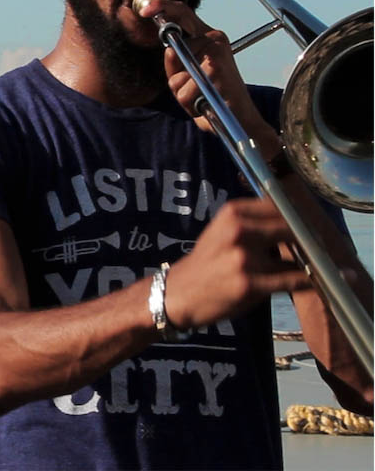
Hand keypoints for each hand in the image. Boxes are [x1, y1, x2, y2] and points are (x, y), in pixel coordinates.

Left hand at [136, 0, 269, 137]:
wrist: (241, 118)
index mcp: (206, 36)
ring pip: (176, 76)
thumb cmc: (211, 96)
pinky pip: (185, 90)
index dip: (163, 7)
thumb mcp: (186, 76)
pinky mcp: (217, 67)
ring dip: (183, 92)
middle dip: (175, 74)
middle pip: (173, 48)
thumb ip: (174, 62)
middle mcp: (213, 38)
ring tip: (202, 96)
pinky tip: (206, 102)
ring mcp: (216, 50)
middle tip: (195, 86)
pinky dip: (191, 102)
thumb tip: (170, 50)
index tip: (145, 11)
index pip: (183, 14)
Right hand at [163, 197, 309, 329]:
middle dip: (311, 238)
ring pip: (295, 254)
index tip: (311, 226)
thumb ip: (255, 225)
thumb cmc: (206, 264)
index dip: (300, 216)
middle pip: (292, 227)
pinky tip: (317, 283)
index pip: (280, 205)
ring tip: (322, 266)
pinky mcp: (249, 284)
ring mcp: (243, 257)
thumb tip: (298, 225)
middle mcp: (238, 230)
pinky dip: (308, 282)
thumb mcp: (223, 232)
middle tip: (320, 248)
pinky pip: (291, 280)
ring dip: (312, 260)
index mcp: (232, 212)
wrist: (178, 294)